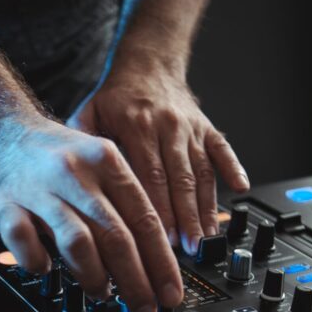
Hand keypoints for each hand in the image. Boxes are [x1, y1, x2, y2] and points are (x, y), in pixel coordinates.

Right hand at [0, 115, 182, 311]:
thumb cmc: (51, 154)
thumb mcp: (97, 161)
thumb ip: (122, 203)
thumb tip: (154, 256)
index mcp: (106, 160)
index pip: (144, 219)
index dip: (162, 264)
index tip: (170, 294)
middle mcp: (74, 173)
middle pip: (116, 236)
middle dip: (136, 281)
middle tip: (144, 308)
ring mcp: (38, 189)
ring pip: (77, 242)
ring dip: (94, 276)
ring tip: (101, 293)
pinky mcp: (3, 204)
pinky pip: (24, 240)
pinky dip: (37, 261)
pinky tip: (45, 268)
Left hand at [69, 68, 248, 254]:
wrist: (148, 63)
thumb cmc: (116, 96)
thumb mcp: (89, 112)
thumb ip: (80, 144)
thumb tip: (70, 179)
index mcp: (137, 126)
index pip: (149, 175)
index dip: (157, 208)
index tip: (160, 236)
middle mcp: (168, 127)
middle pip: (179, 180)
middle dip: (185, 217)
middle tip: (188, 248)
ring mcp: (190, 128)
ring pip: (202, 172)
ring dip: (206, 206)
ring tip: (208, 236)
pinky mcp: (207, 127)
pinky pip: (223, 150)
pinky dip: (233, 168)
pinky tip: (240, 189)